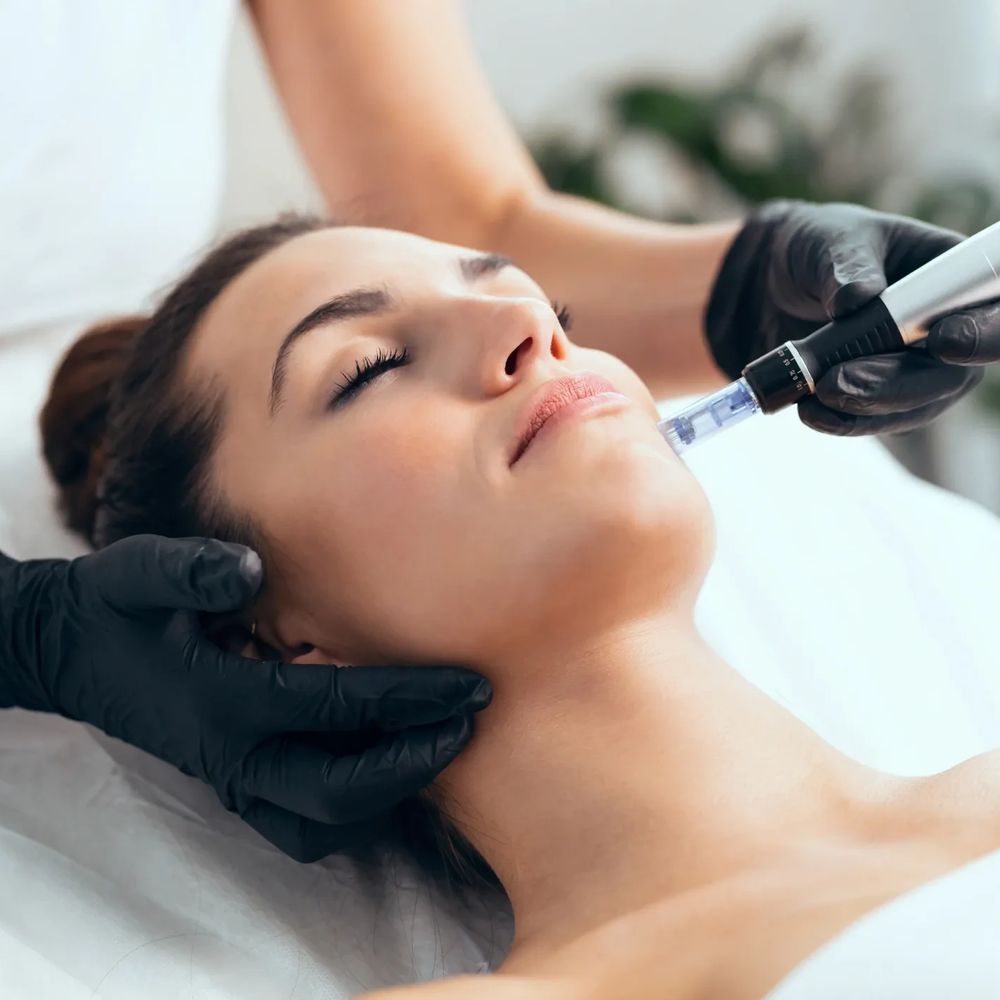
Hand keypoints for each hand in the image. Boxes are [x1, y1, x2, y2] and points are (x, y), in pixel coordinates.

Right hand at [0, 535, 491, 860]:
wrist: (77, 654)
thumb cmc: (117, 607)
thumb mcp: (138, 572)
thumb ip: (186, 569)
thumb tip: (250, 570)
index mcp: (219, 699)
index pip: (333, 707)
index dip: (408, 697)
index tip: (471, 683)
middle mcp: (231, 756)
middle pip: (340, 789)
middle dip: (418, 758)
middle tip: (473, 716)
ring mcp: (232, 782)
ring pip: (323, 825)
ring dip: (391, 795)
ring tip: (446, 743)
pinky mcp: (235, 789)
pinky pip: (301, 830)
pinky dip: (352, 814)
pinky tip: (390, 768)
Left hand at [705, 199, 999, 434]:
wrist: (771, 283)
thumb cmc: (817, 248)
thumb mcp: (831, 238)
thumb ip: (847, 262)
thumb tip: (858, 297)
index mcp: (956, 277)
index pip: (995, 311)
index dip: (983, 334)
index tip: (942, 341)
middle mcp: (949, 328)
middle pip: (953, 375)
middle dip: (897, 384)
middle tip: (837, 381)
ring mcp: (917, 369)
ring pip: (914, 407)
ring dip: (865, 409)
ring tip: (815, 394)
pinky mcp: (881, 397)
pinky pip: (876, 421)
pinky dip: (844, 421)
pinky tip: (811, 411)